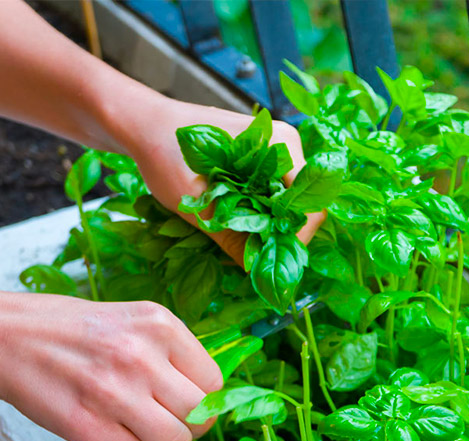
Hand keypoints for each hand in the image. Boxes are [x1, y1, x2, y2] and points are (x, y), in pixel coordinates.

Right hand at [0, 292, 222, 440]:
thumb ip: (174, 354)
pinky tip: (116, 434)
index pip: (214, 382)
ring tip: (142, 428)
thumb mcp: (135, 321)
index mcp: (160, 326)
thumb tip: (210, 397)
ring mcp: (114, 392)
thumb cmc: (76, 331)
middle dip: (189, 426)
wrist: (8, 336)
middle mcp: (141, 356)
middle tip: (169, 420)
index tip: (186, 400)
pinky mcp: (86, 425)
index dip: (204, 398)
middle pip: (200, 416)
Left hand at [116, 96, 324, 263]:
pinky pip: (274, 194)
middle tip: (252, 255)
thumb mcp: (193, 200)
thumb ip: (230, 235)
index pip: (310, 205)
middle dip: (280, 234)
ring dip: (268, 225)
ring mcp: (276, 150)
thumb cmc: (163, 151)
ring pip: (288, 202)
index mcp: (280, 145)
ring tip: (242, 240)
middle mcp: (286, 145)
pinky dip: (260, 213)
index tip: (266, 258)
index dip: (293, 238)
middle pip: (302, 205)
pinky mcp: (263, 158)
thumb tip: (257, 271)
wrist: (141, 124)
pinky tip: (237, 223)